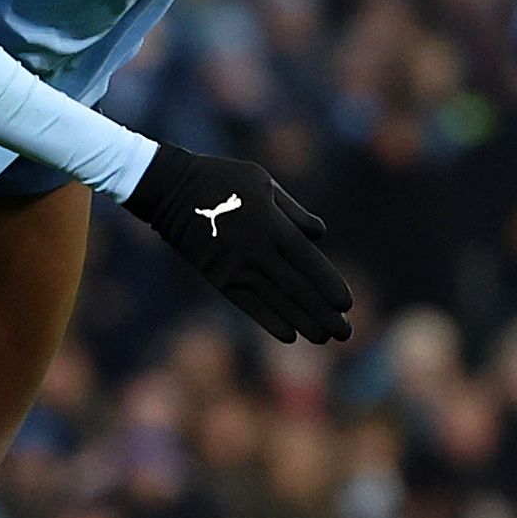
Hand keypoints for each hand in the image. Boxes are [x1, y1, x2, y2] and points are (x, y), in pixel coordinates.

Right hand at [122, 143, 353, 343]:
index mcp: (272, 226)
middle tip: (345, 333)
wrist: (170, 189)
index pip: (309, 262)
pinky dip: (269, 320)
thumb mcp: (262, 183)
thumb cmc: (222, 179)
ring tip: (324, 338)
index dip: (328, 285)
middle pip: (297, 289)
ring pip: (276, 302)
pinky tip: (289, 335)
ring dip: (302, 323)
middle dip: (323, 313)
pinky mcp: (216, 278)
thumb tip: (319, 234)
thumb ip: (293, 212)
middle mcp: (257, 252)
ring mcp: (235, 268)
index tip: (346, 304)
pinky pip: (247, 305)